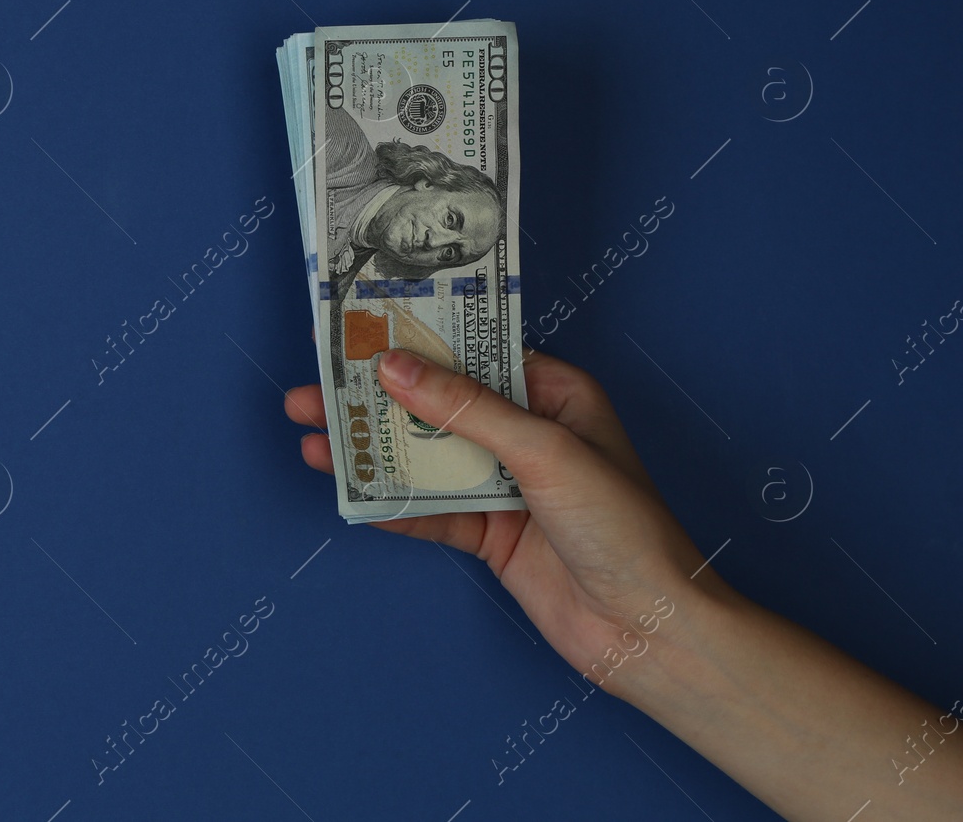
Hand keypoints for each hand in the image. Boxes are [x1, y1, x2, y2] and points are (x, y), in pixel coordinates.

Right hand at [284, 347, 735, 684]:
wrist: (650, 630)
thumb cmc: (625, 528)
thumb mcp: (544, 451)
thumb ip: (466, 410)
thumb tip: (397, 368)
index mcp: (555, 395)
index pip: (474, 355)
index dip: (417, 342)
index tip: (358, 331)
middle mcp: (528, 434)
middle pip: (438, 406)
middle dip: (375, 399)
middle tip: (313, 390)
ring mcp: (505, 486)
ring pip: (424, 458)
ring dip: (372, 450)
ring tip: (313, 438)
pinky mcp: (489, 533)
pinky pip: (429, 510)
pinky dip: (389, 502)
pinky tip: (347, 491)